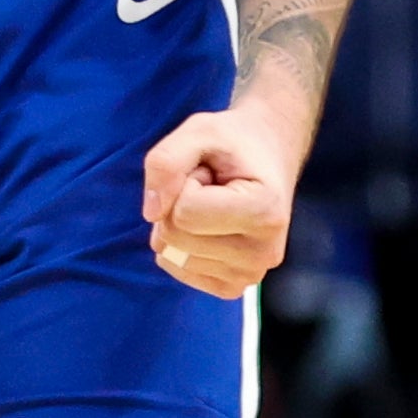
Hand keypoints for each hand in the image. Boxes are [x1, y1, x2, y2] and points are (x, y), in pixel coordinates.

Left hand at [144, 93, 304, 298]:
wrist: (267, 156)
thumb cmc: (233, 142)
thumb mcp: (198, 131)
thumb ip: (166, 162)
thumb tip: (151, 213)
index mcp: (265, 212)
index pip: (183, 213)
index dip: (183, 184)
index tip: (210, 173)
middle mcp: (264, 252)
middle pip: (176, 237)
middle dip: (178, 203)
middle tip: (210, 186)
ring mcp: (250, 275)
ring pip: (174, 254)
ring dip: (180, 223)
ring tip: (212, 203)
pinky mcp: (233, 286)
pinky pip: (178, 269)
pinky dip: (180, 245)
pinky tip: (209, 225)